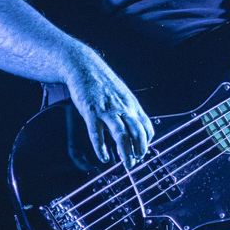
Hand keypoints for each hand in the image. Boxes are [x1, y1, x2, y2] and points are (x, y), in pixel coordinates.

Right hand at [65, 46, 154, 168]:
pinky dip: (101, 147)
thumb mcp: (121, 94)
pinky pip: (97, 132)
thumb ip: (129, 109)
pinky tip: (104, 157)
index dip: (146, 142)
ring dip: (126, 152)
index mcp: (131, 104)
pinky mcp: (90, 111)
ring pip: (122, 134)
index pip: (146, 127)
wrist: (83, 65)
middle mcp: (122, 108)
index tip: (142, 152)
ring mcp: (107, 110)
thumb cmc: (101, 81)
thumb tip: (134, 125)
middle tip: (137, 162)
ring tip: (128, 164)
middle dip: (140, 150)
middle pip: (138, 132)